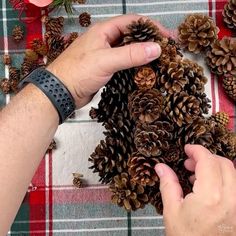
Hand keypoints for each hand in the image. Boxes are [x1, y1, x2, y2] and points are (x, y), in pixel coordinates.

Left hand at [47, 15, 172, 107]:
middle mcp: (105, 40)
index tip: (167, 37)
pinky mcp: (105, 68)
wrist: (61, 91)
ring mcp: (105, 55)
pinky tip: (143, 71)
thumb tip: (156, 48)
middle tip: (166, 49)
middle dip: (149, 41)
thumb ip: (131, 54)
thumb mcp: (106, 60)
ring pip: (128, 50)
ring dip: (143, 54)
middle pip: (132, 36)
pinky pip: (124, 63)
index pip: (133, 22)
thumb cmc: (77, 72)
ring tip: (159, 60)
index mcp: (103, 31)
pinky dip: (135, 65)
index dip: (151, 27)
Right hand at [155, 145, 235, 235]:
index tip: (186, 149)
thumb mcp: (172, 211)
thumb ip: (168, 184)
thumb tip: (159, 166)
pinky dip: (224, 178)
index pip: (208, 161)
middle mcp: (231, 199)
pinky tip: (209, 187)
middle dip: (206, 158)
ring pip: (234, 173)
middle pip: (224, 163)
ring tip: (197, 175)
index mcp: (210, 197)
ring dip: (216, 167)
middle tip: (189, 164)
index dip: (197, 150)